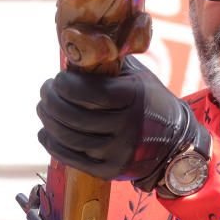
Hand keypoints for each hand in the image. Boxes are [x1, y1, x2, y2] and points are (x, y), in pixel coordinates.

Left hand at [37, 57, 209, 190]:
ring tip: (43, 108)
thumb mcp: (138, 76)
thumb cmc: (150, 101)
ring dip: (48, 121)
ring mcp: (119, 152)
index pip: (91, 93)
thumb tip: (77, 48)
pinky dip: (53, 144)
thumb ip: (111, 61)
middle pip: (75, 117)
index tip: (57, 78)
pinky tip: (46, 132)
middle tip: (45, 91)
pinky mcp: (111, 171)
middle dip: (51, 101)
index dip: (66, 85)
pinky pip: (73, 159)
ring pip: (70, 139)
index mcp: (135, 98)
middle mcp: (128, 127)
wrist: (175, 143)